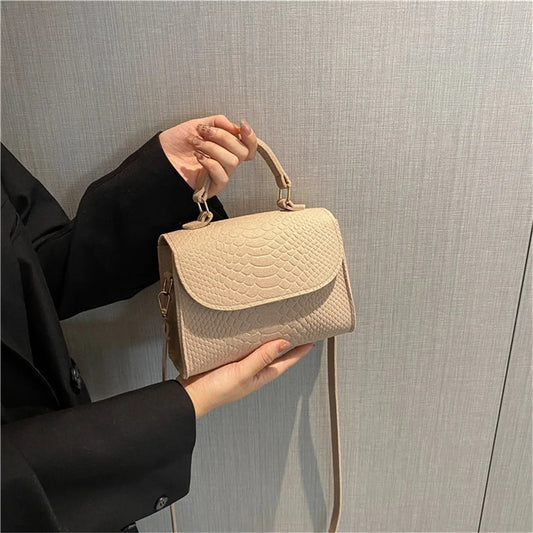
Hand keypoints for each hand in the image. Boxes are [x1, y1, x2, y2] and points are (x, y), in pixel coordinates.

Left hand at [159, 115, 256, 196]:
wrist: (160, 156)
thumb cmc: (177, 143)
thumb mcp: (198, 125)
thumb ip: (217, 122)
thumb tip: (233, 125)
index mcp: (227, 148)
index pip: (249, 146)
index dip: (250, 136)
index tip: (242, 126)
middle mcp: (226, 162)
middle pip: (242, 152)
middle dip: (224, 138)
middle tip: (205, 132)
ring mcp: (221, 174)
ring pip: (232, 162)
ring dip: (213, 148)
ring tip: (196, 143)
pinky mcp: (213, 186)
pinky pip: (222, 176)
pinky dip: (211, 163)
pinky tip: (198, 157)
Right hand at [177, 340, 313, 418]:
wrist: (189, 396)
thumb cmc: (215, 390)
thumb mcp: (242, 373)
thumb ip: (262, 358)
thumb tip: (284, 343)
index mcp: (260, 377)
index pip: (285, 362)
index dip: (299, 352)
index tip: (312, 340)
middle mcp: (252, 372)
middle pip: (275, 356)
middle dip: (288, 345)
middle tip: (299, 330)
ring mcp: (240, 366)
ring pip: (261, 351)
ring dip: (271, 341)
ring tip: (279, 327)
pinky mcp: (228, 361)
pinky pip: (245, 348)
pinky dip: (252, 340)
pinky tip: (250, 332)